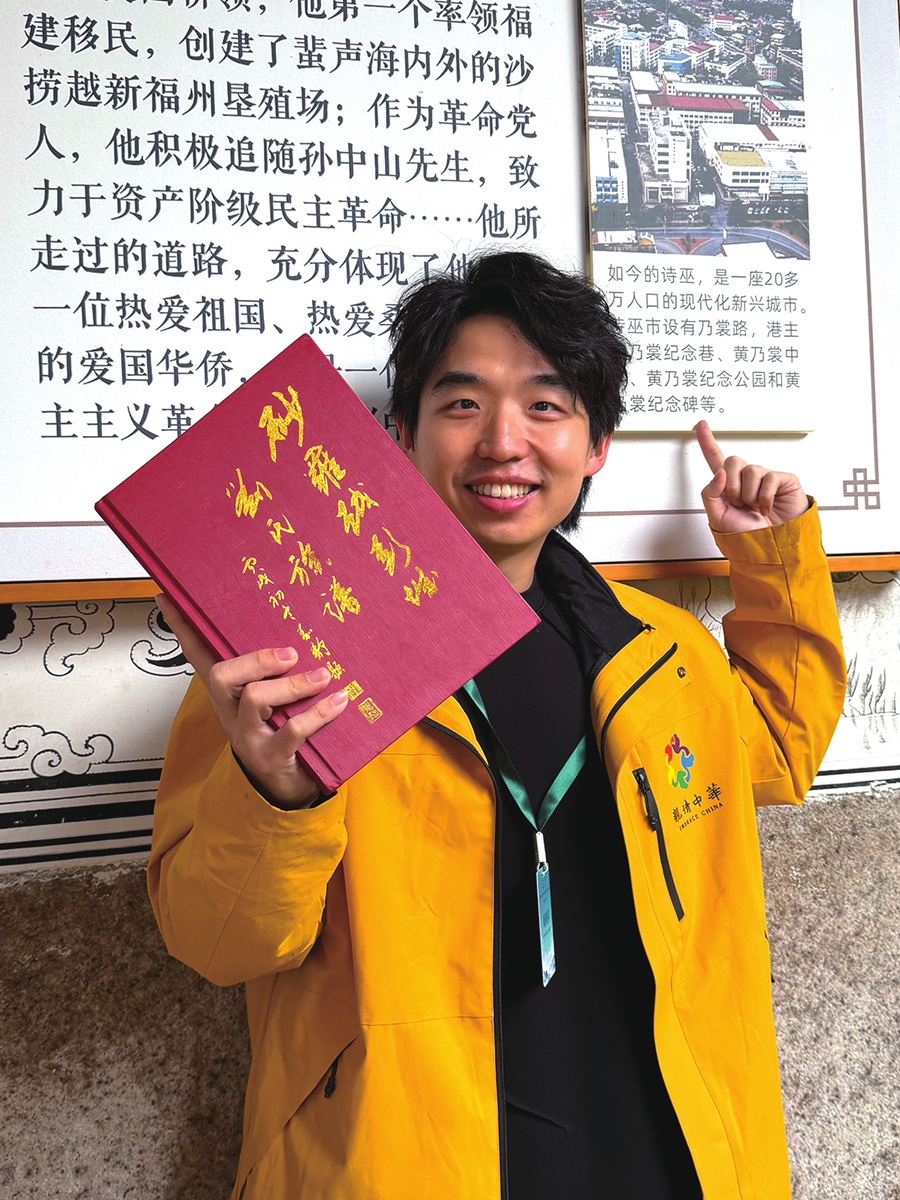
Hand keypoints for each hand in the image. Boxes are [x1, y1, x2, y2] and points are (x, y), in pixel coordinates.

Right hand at [157, 595, 347, 808]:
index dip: (182, 629)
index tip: (166, 597)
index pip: (197, 656)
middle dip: (256, 660)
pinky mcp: (270, 755)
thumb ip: (272, 671)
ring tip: (323, 677)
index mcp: (226, 693)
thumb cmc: (279, 732)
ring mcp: (247, 735)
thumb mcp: (270, 700)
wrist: (284, 787)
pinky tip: (338, 702)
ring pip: (256, 698)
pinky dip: (319, 713)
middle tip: (290, 655)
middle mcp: (230, 712)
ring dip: (293, 685)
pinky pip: (291, 730)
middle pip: (223, 675)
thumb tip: (296, 631)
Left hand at [694, 421, 807, 533]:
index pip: (715, 459)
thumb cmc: (746, 535)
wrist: (770, 546)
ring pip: (750, 470)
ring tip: (755, 507)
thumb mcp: (718, 518)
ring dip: (749, 495)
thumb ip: (710, 494)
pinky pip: (768, 477)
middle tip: (740, 504)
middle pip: (732, 461)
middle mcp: (746, 478)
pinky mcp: (782, 480)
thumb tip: (718, 472)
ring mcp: (765, 478)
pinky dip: (765, 497)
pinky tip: (767, 507)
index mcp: (727, 486)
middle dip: (732, 486)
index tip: (700, 424)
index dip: (707, 441)